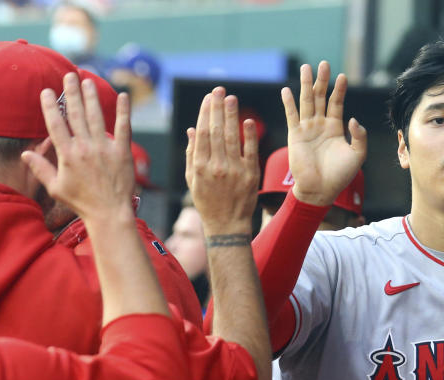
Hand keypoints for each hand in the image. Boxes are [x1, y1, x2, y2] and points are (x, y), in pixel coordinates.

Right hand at [22, 72, 134, 223]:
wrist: (108, 213)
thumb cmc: (81, 202)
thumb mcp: (55, 187)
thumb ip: (40, 168)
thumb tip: (25, 154)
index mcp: (67, 154)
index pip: (55, 124)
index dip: (50, 106)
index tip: (46, 91)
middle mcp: (85, 147)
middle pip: (76, 114)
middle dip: (71, 93)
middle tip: (69, 75)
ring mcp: (105, 148)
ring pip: (97, 116)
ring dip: (91, 97)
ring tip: (88, 80)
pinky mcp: (122, 152)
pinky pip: (124, 128)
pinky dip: (124, 112)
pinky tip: (123, 96)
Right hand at [185, 87, 259, 234]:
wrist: (226, 225)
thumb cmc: (207, 202)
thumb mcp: (193, 179)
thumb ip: (192, 154)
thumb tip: (192, 129)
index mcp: (200, 165)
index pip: (203, 132)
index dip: (205, 112)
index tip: (208, 97)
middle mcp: (216, 166)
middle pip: (216, 130)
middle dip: (218, 108)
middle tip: (220, 90)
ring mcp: (234, 170)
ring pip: (232, 137)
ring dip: (231, 116)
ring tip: (232, 99)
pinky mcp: (250, 175)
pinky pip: (250, 151)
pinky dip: (249, 136)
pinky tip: (248, 121)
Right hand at [281, 61, 366, 206]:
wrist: (320, 190)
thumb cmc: (340, 176)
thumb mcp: (357, 155)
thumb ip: (359, 136)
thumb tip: (353, 118)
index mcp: (335, 128)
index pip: (336, 103)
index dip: (339, 90)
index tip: (342, 76)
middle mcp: (320, 125)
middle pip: (320, 97)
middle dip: (322, 81)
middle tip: (323, 63)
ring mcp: (307, 129)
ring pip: (306, 102)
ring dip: (306, 85)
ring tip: (306, 68)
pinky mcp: (295, 136)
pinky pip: (291, 116)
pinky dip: (289, 103)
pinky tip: (287, 90)